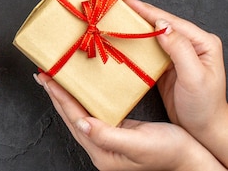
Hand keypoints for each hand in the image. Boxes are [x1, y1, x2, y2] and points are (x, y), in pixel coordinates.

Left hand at [35, 72, 224, 170]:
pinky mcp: (115, 132)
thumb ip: (108, 135)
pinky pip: (90, 113)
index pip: (74, 117)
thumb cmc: (170, 152)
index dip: (59, 96)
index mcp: (101, 151)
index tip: (47, 79)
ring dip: (65, 95)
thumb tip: (81, 123)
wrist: (191, 160)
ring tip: (53, 79)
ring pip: (78, 113)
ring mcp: (106, 141)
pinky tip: (78, 90)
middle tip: (42, 74)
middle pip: (70, 115)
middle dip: (55, 94)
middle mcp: (99, 147)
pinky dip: (80, 99)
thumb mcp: (139, 143)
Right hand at [121, 0, 227, 166]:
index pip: (168, 21)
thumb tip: (161, 25)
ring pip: (150, 33)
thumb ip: (179, 49)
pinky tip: (120, 35)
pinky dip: (133, 40)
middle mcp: (190, 43)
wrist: (205, 130)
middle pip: (158, 22)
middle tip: (113, 1)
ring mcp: (177, 53)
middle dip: (135, 12)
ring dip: (132, 24)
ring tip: (112, 14)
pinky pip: (147, 47)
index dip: (145, 9)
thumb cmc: (204, 106)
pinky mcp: (166, 64)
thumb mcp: (194, 77)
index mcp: (201, 42)